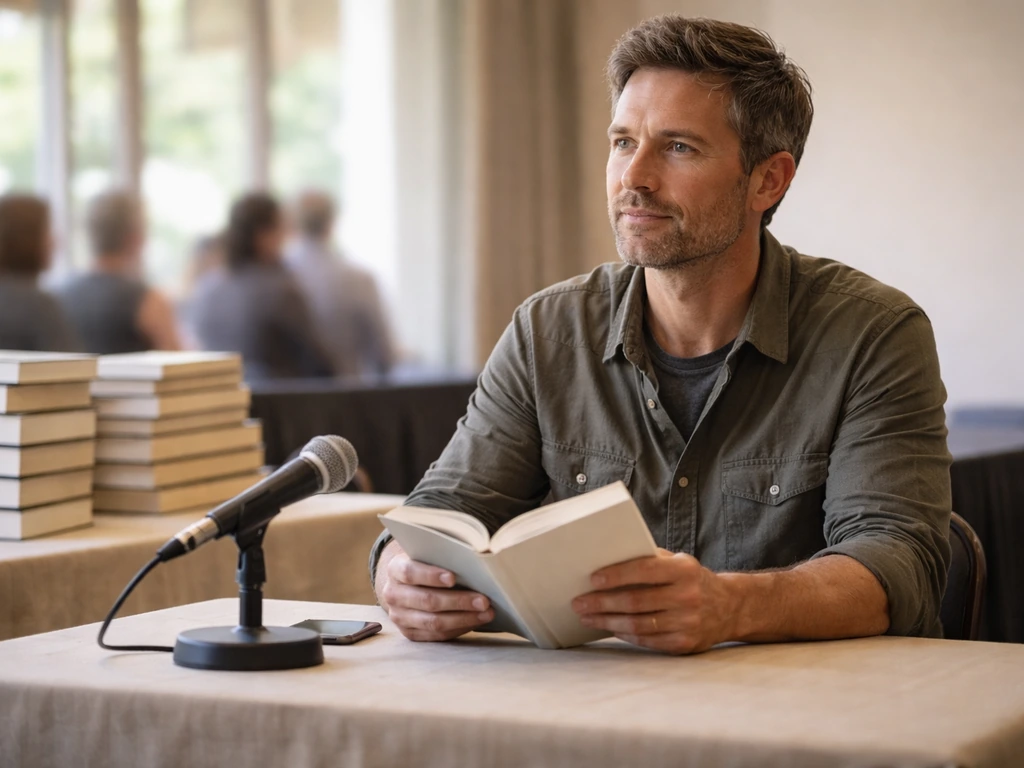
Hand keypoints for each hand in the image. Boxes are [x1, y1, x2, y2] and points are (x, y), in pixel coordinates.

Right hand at [375, 540, 494, 641]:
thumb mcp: (428, 554)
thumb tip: (475, 563)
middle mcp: (393, 594)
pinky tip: (475, 621)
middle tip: (484, 600)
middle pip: (426, 600)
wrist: (407, 584)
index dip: (431, 576)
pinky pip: (436, 635)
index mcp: (395, 569)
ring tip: (486, 613)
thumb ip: (443, 556)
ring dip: (463, 618)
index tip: (454, 578)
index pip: (410, 572)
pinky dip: (458, 628)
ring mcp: (399, 616)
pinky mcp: (409, 633)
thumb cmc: (426, 563)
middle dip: (458, 601)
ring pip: (433, 621)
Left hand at [571, 549, 737, 653]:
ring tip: (587, 617)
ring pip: (638, 624)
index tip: (592, 579)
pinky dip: (625, 634)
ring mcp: (687, 623)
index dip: (616, 575)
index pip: (644, 570)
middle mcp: (687, 596)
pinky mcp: (684, 644)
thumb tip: (609, 557)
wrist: (731, 607)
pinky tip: (609, 627)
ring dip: (607, 621)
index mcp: (684, 570)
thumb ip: (650, 559)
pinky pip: (647, 640)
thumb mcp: (679, 562)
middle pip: (636, 602)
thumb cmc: (693, 580)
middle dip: (602, 602)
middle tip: (579, 602)